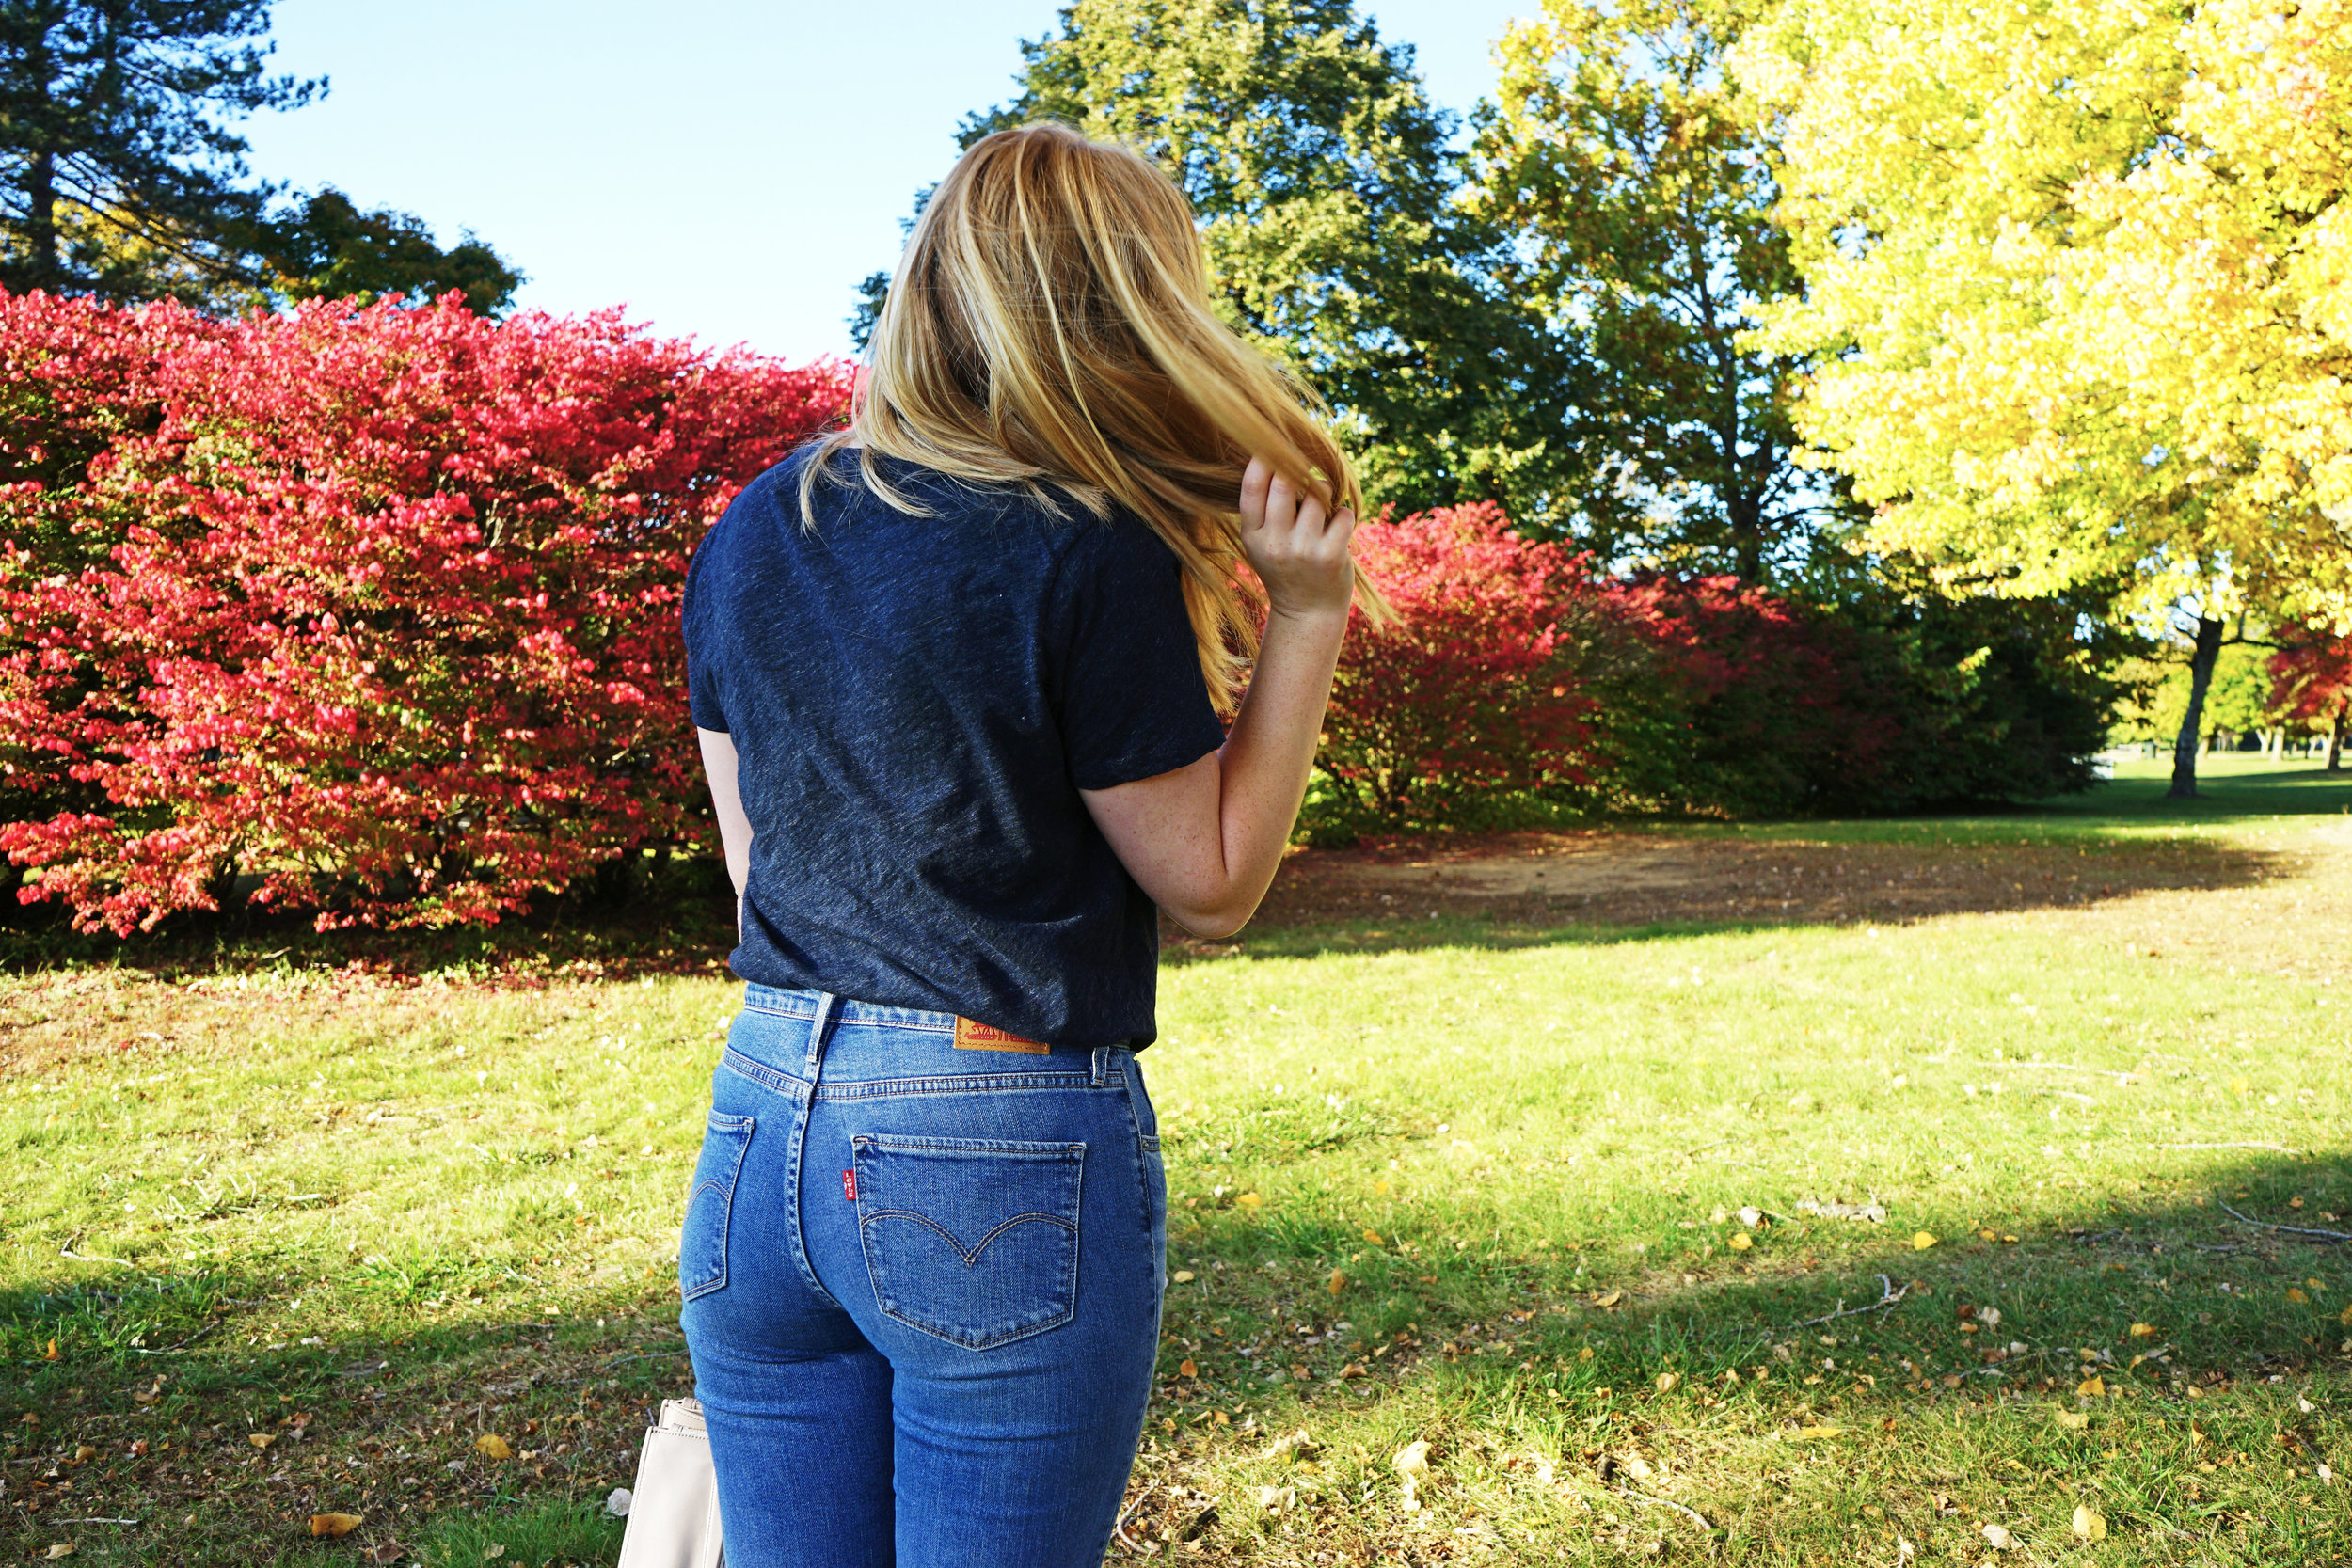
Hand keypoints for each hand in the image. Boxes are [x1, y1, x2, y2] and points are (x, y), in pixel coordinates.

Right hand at [1238, 456, 1355, 620]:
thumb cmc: (1285, 566)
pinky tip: (1336, 529)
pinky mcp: (1331, 555)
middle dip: (1298, 468)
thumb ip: (1264, 506)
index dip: (1263, 459)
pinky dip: (1343, 515)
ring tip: (1320, 510)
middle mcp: (1275, 543)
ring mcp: (1304, 550)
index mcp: (1252, 536)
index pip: (1253, 487)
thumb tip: (1274, 452)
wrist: (1307, 613)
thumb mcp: (1261, 542)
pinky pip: (1342, 513)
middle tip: (1305, 467)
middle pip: (1285, 482)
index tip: (1273, 444)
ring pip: (1318, 494)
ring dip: (1323, 492)